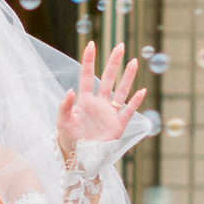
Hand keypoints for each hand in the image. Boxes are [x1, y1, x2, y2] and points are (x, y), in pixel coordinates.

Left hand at [56, 41, 144, 155]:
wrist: (78, 158)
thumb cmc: (68, 139)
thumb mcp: (62, 122)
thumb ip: (65, 106)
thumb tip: (70, 89)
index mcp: (84, 101)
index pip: (86, 76)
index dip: (89, 60)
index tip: (91, 44)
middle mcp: (98, 104)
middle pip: (107, 79)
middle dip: (113, 62)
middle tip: (119, 46)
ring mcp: (109, 114)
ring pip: (120, 91)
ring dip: (127, 77)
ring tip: (134, 62)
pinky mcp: (117, 126)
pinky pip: (128, 112)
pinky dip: (135, 103)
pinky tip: (141, 91)